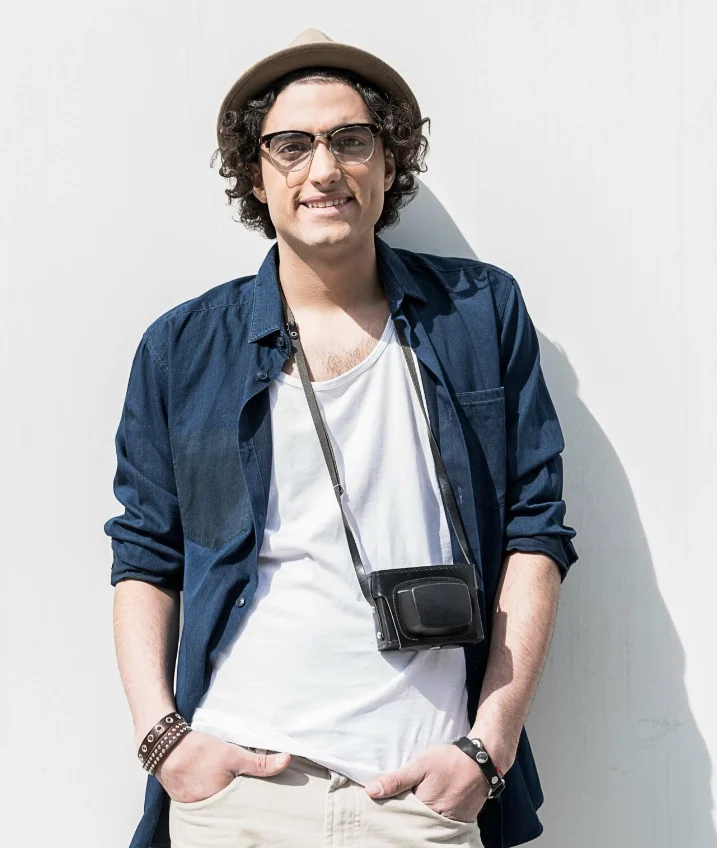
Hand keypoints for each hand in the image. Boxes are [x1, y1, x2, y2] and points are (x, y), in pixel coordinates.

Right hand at [154, 731, 290, 803]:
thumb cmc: (200, 750)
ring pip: (217, 801)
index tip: (262, 792)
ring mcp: (195, 806)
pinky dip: (208, 791)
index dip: (253, 796)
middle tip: (241, 781)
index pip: (245, 804)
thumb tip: (286, 760)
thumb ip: (260, 763)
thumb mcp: (234, 754)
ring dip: (223, 793)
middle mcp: (209, 809)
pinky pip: (203, 799)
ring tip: (224, 780)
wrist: (165, 746)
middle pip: (231, 804)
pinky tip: (210, 780)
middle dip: (239, 796)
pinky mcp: (185, 800)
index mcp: (223, 801)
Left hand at [365, 743, 488, 822]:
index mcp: (425, 810)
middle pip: (414, 824)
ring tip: (411, 806)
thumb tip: (371, 792)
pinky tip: (427, 808)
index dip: (390, 812)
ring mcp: (451, 824)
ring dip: (418, 818)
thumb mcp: (419, 765)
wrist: (481, 761)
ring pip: (427, 824)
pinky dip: (433, 818)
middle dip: (404, 817)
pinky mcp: (460, 823)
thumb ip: (396, 780)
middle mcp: (438, 822)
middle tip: (396, 805)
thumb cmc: (449, 761)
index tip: (381, 807)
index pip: (401, 818)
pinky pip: (441, 824)